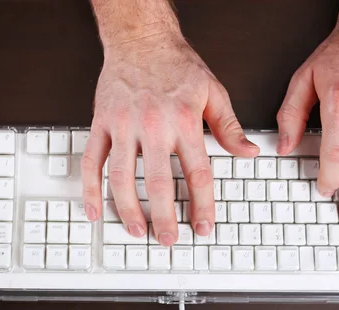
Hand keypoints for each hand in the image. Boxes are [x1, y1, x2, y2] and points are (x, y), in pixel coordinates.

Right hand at [81, 33, 258, 244]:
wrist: (141, 40)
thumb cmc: (176, 66)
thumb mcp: (213, 93)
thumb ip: (229, 128)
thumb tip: (248, 153)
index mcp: (183, 121)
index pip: (197, 173)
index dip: (202, 205)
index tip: (203, 226)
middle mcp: (153, 126)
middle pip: (158, 182)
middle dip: (164, 217)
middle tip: (168, 239)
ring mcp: (123, 126)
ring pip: (122, 177)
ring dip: (128, 209)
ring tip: (137, 230)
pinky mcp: (101, 123)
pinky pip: (91, 161)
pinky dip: (90, 188)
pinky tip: (94, 209)